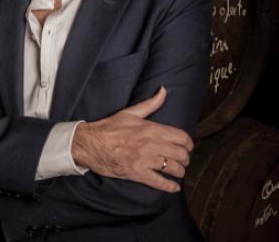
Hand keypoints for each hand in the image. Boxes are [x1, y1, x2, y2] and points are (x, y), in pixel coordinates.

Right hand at [71, 87, 193, 192]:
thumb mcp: (130, 113)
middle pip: (180, 154)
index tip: (187, 147)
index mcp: (151, 128)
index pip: (181, 137)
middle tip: (183, 161)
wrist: (89, 143)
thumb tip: (163, 90)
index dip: (188, 144)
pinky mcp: (136, 173)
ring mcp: (144, 160)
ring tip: (178, 172)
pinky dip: (169, 187)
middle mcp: (150, 144)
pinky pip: (159, 182)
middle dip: (185, 159)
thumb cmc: (109, 128)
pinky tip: (173, 187)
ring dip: (179, 172)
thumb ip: (150, 103)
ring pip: (172, 168)